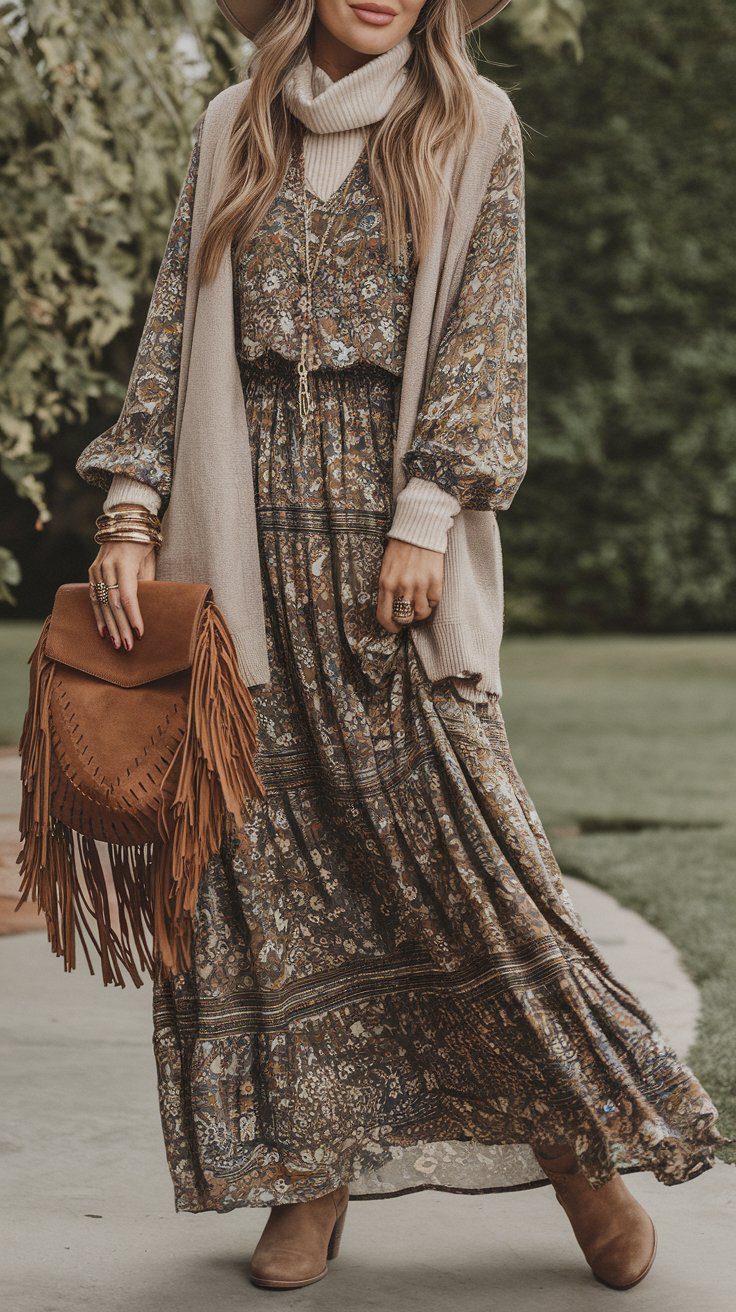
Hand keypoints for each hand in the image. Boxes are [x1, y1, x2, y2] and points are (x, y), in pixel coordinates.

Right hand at [88, 505, 157, 648]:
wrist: (124, 523)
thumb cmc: (143, 544)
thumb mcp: (149, 562)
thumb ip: (146, 584)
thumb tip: (146, 608)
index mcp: (124, 563)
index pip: (127, 596)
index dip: (133, 616)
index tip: (140, 633)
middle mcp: (107, 567)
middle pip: (113, 603)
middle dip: (121, 627)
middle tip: (127, 647)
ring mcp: (96, 569)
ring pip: (102, 603)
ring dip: (109, 626)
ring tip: (116, 644)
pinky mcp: (92, 573)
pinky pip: (94, 598)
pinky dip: (98, 616)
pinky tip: (103, 632)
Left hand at [377, 538, 443, 634]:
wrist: (418, 530)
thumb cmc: (400, 549)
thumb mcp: (386, 568)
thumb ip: (387, 588)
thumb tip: (392, 609)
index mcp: (386, 583)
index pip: (384, 615)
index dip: (390, 627)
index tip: (395, 628)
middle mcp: (402, 586)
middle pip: (404, 618)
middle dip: (406, 619)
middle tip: (409, 614)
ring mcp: (419, 584)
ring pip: (421, 612)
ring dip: (421, 611)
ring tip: (421, 602)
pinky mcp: (435, 580)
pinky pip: (434, 601)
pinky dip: (432, 600)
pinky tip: (429, 591)